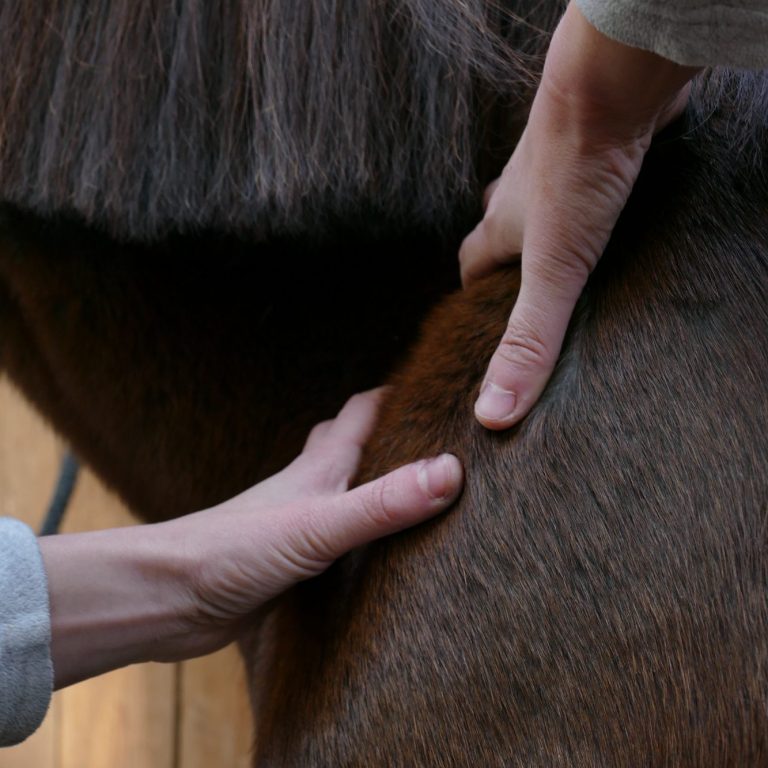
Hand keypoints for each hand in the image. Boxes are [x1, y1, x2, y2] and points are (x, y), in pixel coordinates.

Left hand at [41, 390, 462, 687]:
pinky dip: (357, 534)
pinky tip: (370, 553)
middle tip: (431, 436)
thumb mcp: (318, 526)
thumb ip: (382, 502)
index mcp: (318, 467)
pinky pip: (333, 537)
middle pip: (350, 443)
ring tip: (410, 489)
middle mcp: (309, 487)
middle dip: (387, 434)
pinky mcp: (288, 561)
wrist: (166, 598)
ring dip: (371, 482)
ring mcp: (296, 522)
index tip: (438, 385)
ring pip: (341, 489)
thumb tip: (449, 471)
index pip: (363, 411)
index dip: (398, 394)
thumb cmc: (231, 551)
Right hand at [459, 1, 697, 428]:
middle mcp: (518, 194)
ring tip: (577, 264)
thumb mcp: (552, 273)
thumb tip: (493, 412)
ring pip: (545, 207)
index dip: (473, 296)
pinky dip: (594, 203)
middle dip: (513, 267)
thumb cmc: (575, 173)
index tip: (483, 323)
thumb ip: (527, 342)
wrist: (612, 84)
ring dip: (552, 233)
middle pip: (504, 234)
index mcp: (498, 226)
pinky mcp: (598, 147)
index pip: (470, 266)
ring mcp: (557, 168)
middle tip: (535, 300)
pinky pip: (587, 182)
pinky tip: (619, 218)